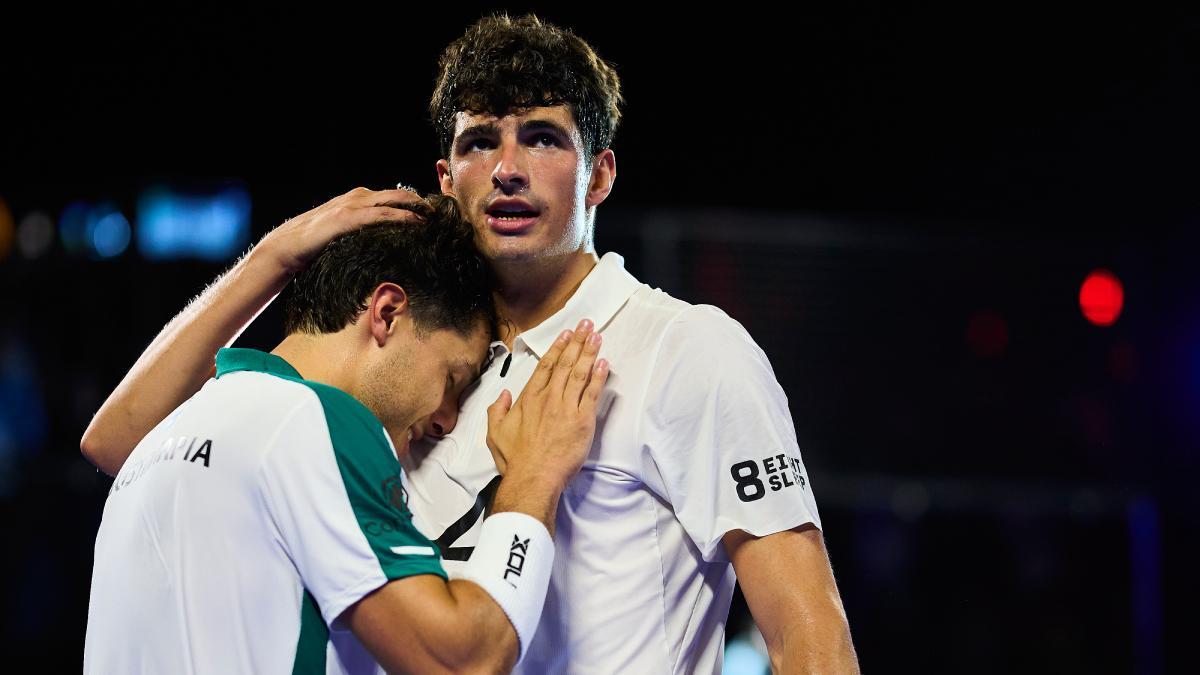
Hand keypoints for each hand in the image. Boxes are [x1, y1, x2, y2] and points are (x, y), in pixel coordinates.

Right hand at [257, 186, 426, 274]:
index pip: (394, 196)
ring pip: (394, 200)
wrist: (287, 246)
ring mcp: (352, 204)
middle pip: (400, 194)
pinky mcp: (347, 218)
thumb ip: (364, 233)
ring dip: (418, 207)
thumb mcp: (346, 236)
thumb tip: (386, 246)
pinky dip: (402, 217)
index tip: (436, 212)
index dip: (416, 203)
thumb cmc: (316, 245)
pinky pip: (381, 214)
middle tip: (445, 213)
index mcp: (359, 199)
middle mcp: (358, 196)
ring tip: (438, 217)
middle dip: (424, 202)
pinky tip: (417, 222)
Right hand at [486, 320, 608, 489]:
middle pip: (564, 364)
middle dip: (576, 342)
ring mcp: (566, 408)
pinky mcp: (582, 421)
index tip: (566, 335)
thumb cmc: (515, 460)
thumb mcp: (495, 433)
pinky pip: (591, 393)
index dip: (557, 348)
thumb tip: (503, 394)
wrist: (533, 478)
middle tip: (586, 325)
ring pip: (579, 373)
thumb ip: (496, 410)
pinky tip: (603, 363)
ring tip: (596, 336)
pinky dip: (598, 377)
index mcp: (529, 399)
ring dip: (588, 352)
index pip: (545, 366)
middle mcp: (548, 399)